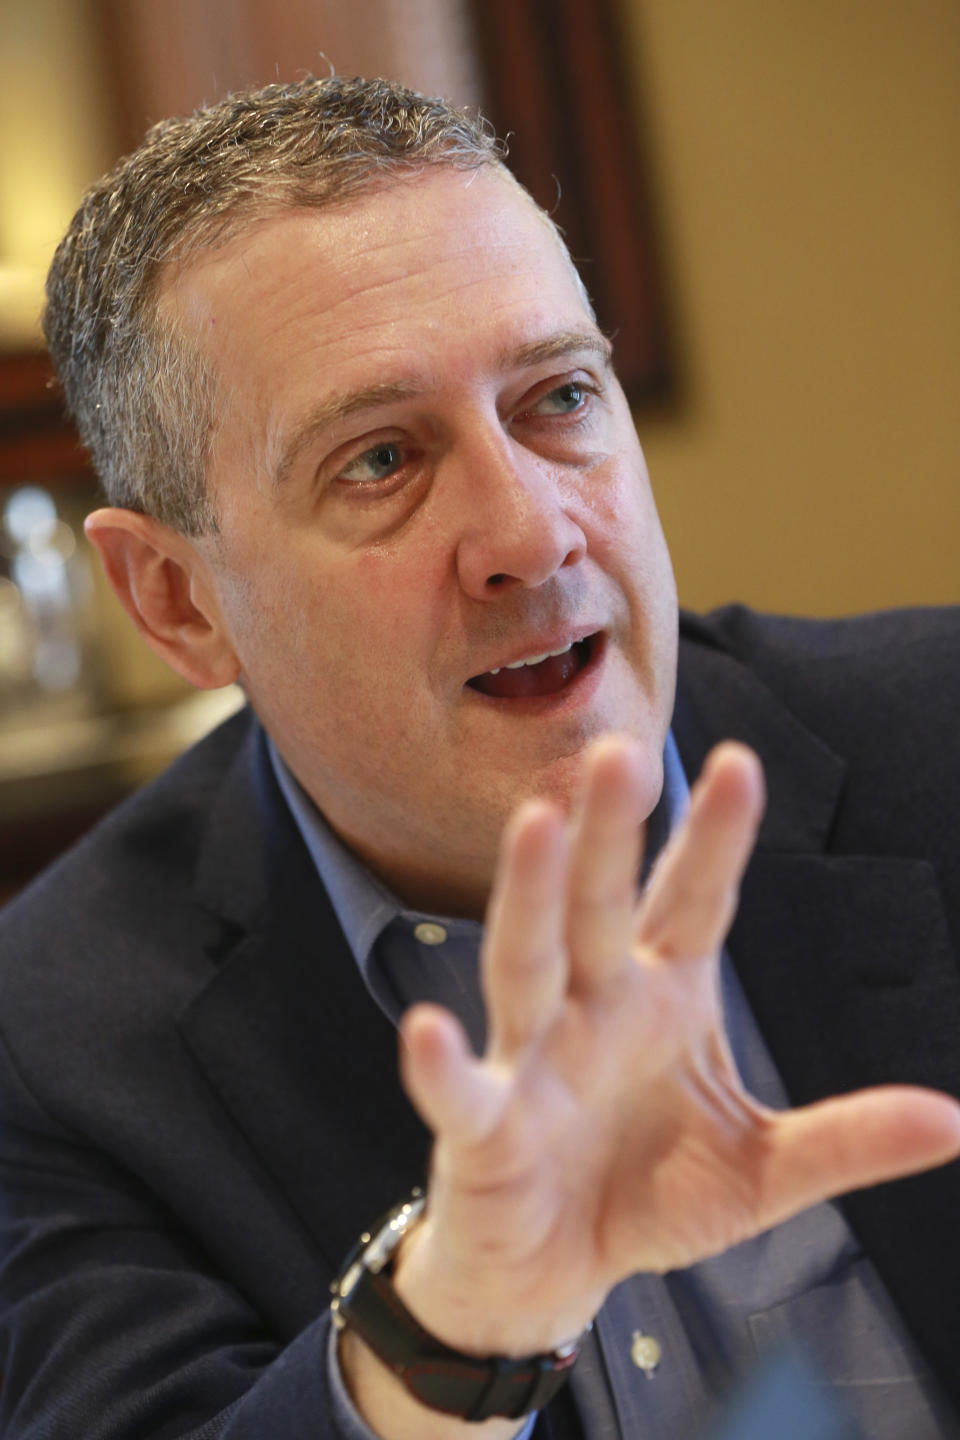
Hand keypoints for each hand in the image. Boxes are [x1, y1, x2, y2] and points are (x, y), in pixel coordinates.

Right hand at [394, 736, 959, 1359]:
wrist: (553, 1270)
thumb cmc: (648, 1195)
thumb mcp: (762, 1172)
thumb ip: (844, 1140)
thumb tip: (952, 1120)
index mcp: (662, 996)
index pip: (695, 903)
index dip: (715, 839)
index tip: (742, 763)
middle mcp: (593, 1007)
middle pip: (602, 905)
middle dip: (611, 832)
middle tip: (619, 751)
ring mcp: (533, 1059)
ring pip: (528, 961)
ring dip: (531, 894)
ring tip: (536, 824)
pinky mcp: (484, 1129)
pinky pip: (463, 1092)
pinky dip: (441, 1066)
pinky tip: (427, 1030)